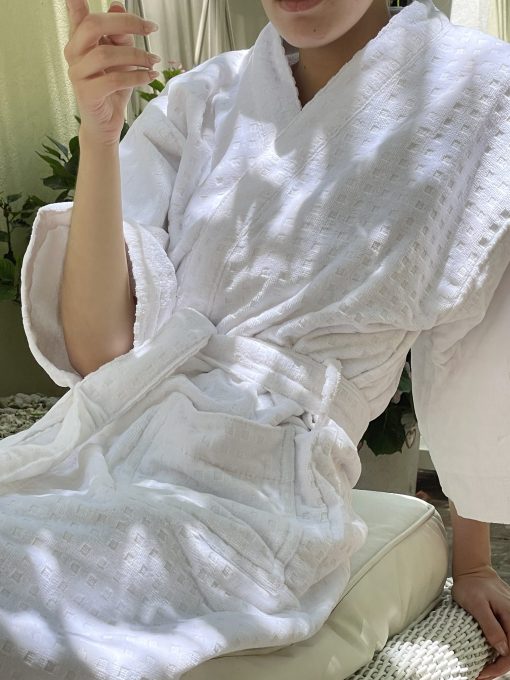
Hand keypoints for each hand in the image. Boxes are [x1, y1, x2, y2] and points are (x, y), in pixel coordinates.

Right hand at [64, 0, 159, 145]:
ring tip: (153, 62)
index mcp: (79, 39)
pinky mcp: (87, 93)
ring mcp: (77, 74)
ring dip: (137, 56)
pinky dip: (136, 76)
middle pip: (94, 25)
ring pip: (106, 54)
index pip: (76, 12)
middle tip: (150, 28)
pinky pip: (114, 79)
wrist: (106, 124)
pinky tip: (150, 76)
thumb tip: (117, 5)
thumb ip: (120, 35)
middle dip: (126, 23)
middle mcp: (73, 53)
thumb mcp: (122, 58)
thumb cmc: (113, 88)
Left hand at [451, 565, 509, 679]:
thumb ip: (490, 626)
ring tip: (483, 670)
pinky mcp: (505, 620)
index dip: (499, 667)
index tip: (483, 674)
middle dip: (498, 668)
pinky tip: (486, 657)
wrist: (472, 570)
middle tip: (481, 675)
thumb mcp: (477, 604)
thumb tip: (502, 650)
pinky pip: (506, 639)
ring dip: (498, 661)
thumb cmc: (471, 585)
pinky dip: (497, 652)